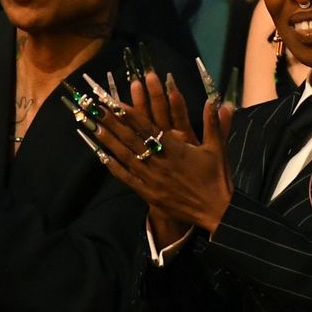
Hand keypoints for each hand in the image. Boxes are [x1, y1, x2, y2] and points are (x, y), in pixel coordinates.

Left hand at [91, 71, 234, 243]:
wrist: (216, 211)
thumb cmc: (217, 178)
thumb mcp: (218, 148)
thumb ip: (214, 123)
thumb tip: (217, 100)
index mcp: (176, 149)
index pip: (148, 128)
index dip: (130, 114)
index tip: (115, 102)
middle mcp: (160, 162)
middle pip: (131, 139)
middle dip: (112, 122)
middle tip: (96, 109)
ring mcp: (152, 179)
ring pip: (125, 156)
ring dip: (108, 141)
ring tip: (93, 127)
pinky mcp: (149, 193)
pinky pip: (127, 178)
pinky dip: (114, 167)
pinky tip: (101, 156)